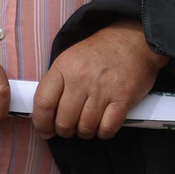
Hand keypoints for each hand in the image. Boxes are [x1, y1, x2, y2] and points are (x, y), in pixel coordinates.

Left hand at [32, 20, 167, 140]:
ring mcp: (103, 89)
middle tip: (69, 128)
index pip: (43, 103)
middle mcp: (81, 79)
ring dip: (85, 132)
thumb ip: (57, 84)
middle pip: (64, 120)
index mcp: (64, 67)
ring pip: (86, 127)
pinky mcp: (123, 98)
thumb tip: (45, 116)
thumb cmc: (99, 53)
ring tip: (87, 125)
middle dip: (65, 130)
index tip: (46, 130)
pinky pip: (107, 128)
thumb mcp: (70, 59)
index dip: (41, 123)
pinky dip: (103, 132)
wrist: (132, 40)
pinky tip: (103, 125)